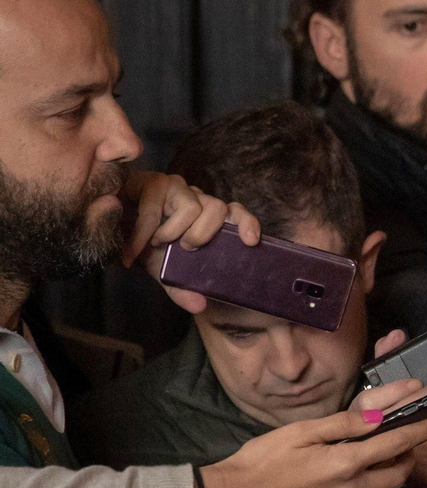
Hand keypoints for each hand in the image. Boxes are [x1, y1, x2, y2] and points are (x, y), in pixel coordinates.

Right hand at [120, 170, 260, 312]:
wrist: (114, 231)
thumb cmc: (147, 248)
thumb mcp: (166, 271)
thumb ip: (182, 289)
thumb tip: (199, 306)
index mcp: (210, 219)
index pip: (237, 214)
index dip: (247, 223)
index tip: (251, 241)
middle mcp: (199, 200)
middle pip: (218, 209)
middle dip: (203, 233)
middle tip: (185, 248)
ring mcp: (179, 188)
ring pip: (193, 206)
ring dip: (174, 230)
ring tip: (156, 243)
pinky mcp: (155, 182)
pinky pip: (156, 202)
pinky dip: (145, 230)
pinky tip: (135, 247)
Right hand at [199, 411, 426, 487]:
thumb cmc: (262, 460)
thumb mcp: (300, 431)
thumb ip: (343, 424)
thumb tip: (378, 416)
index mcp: (344, 463)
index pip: (396, 444)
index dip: (422, 431)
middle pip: (398, 474)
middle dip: (408, 457)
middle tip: (403, 442)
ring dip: (379, 473)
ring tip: (362, 458)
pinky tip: (334, 481)